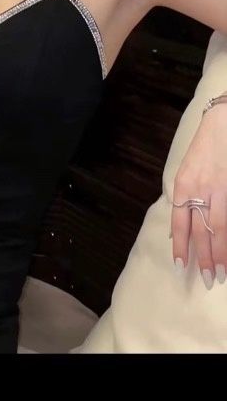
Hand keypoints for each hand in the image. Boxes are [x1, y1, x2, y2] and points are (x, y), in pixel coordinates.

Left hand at [171, 105, 226, 287]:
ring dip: (221, 253)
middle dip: (205, 257)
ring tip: (223, 272)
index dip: (181, 246)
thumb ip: (183, 197)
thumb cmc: (205, 146)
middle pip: (202, 230)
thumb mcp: (186, 170)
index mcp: (183, 184)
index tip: (182, 267)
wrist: (223, 121)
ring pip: (220, 227)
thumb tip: (177, 229)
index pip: (180, 222)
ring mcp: (220, 188)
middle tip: (210, 279)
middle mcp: (200, 188)